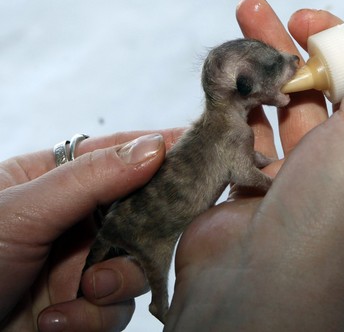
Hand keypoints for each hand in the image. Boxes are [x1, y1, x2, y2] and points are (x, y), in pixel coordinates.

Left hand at [0, 129, 182, 330]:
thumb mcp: (22, 211)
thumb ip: (91, 178)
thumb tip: (156, 145)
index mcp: (54, 181)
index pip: (122, 154)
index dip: (164, 152)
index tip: (206, 152)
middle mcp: (74, 221)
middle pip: (142, 213)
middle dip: (145, 232)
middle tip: (147, 236)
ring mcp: (78, 266)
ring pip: (136, 267)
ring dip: (113, 283)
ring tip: (81, 289)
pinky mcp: (80, 309)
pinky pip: (114, 311)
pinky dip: (89, 319)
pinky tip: (53, 322)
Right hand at [165, 0, 343, 330]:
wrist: (251, 296)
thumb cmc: (331, 224)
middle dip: (334, 44)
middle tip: (305, 17)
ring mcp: (312, 173)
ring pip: (301, 99)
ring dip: (279, 58)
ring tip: (254, 13)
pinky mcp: (264, 178)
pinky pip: (259, 123)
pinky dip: (246, 94)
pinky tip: (232, 66)